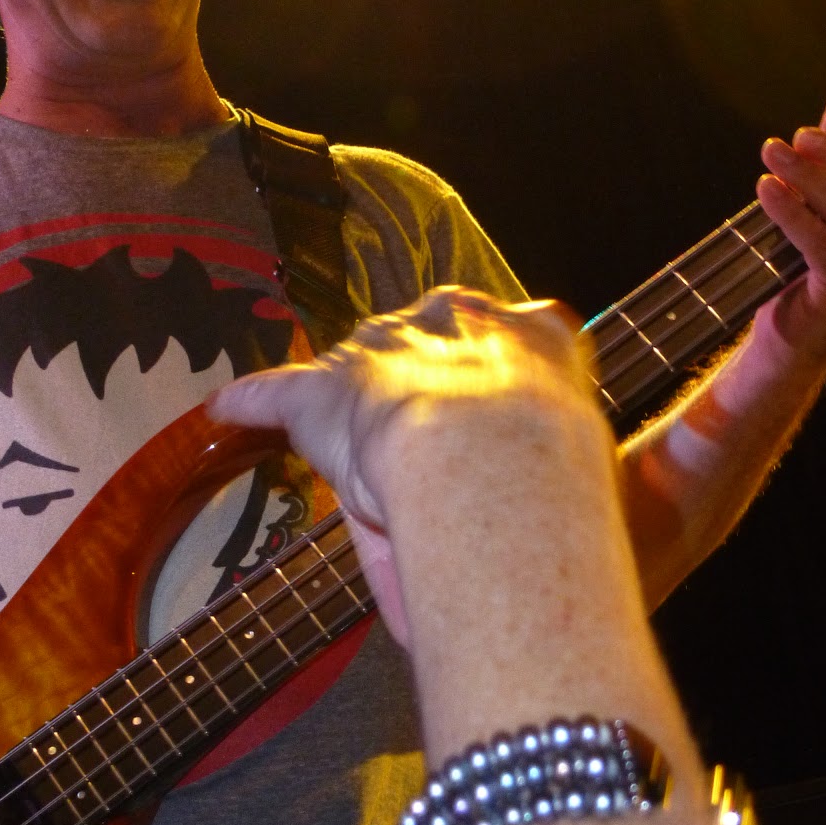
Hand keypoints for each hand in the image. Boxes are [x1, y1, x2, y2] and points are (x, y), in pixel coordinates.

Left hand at [210, 288, 599, 642]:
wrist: (494, 457)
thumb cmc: (559, 475)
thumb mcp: (593, 451)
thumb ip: (576, 456)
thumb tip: (599, 504)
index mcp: (538, 334)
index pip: (520, 335)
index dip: (506, 379)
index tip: (504, 406)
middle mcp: (458, 320)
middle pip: (433, 342)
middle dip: (427, 382)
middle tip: (432, 443)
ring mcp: (387, 348)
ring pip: (367, 368)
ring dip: (362, 408)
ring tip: (356, 446)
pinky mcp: (323, 391)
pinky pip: (277, 393)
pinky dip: (252, 404)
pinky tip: (226, 412)